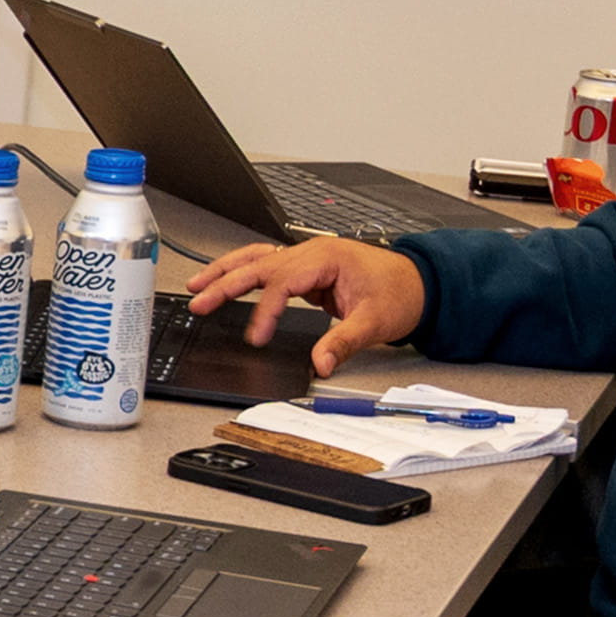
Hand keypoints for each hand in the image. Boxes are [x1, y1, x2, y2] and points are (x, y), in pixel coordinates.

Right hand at [177, 236, 427, 371]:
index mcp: (327, 258)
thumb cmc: (399, 293)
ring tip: (197, 286)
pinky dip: (242, 271)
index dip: (265, 310)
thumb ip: (343, 343)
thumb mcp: (374, 322)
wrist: (418, 282)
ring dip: (225, 272)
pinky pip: (266, 264)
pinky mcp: (305, 267)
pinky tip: (223, 279)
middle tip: (200, 303)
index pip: (283, 282)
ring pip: (256, 259)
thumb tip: (320, 364)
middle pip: (258, 265)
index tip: (256, 336)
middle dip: (225, 284)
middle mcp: (312, 252)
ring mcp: (306, 257)